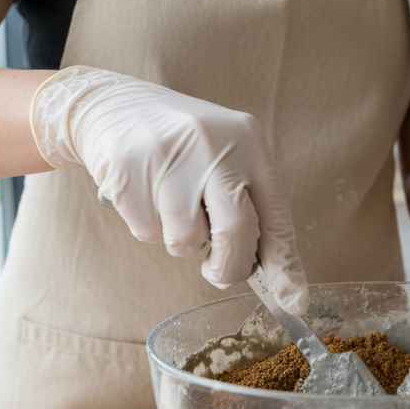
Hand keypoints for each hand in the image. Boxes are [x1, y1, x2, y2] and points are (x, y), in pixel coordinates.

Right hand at [31, 66, 307, 313]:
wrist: (115, 106)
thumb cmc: (183, 145)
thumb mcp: (227, 157)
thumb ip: (249, 206)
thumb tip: (276, 277)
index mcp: (248, 143)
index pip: (276, 215)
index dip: (285, 265)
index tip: (294, 302)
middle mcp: (214, 147)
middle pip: (235, 233)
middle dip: (228, 267)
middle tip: (216, 272)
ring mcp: (169, 160)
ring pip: (186, 241)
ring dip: (180, 241)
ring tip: (171, 204)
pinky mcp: (129, 174)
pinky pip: (147, 232)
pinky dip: (148, 226)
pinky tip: (145, 193)